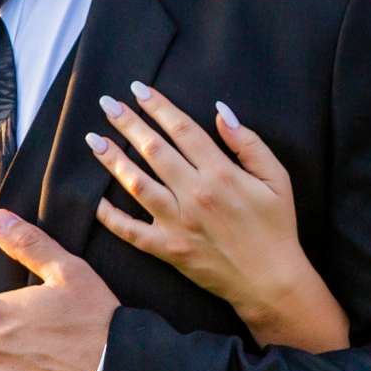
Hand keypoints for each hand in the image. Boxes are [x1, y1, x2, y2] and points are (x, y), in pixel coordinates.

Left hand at [86, 82, 303, 318]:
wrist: (271, 281)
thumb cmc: (277, 227)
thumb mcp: (277, 178)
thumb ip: (248, 143)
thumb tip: (221, 112)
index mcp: (221, 173)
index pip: (182, 129)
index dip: (158, 106)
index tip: (138, 89)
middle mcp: (195, 194)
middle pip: (154, 150)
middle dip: (128, 123)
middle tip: (107, 104)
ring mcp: (178, 223)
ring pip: (137, 184)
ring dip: (113, 160)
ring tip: (94, 140)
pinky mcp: (168, 250)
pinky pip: (131, 231)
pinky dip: (110, 216)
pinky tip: (94, 200)